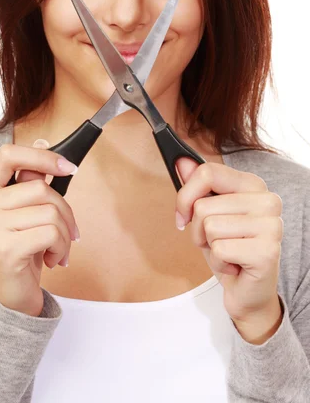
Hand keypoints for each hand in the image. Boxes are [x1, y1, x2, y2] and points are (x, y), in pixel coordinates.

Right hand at [0, 141, 78, 316]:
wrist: (8, 298)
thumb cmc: (20, 251)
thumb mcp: (24, 213)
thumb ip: (30, 181)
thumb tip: (45, 145)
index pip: (8, 155)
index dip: (41, 156)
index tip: (68, 167)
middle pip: (40, 188)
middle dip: (64, 210)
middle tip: (68, 232)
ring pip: (49, 210)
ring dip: (65, 233)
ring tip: (58, 249)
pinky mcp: (4, 248)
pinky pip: (51, 233)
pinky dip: (61, 247)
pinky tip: (52, 260)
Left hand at [175, 158, 283, 324]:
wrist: (248, 290)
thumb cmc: (228, 249)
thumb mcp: (207, 215)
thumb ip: (196, 187)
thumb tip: (181, 161)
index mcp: (253, 185)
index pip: (208, 172)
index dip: (186, 194)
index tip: (183, 214)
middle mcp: (267, 201)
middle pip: (203, 205)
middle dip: (198, 230)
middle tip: (215, 242)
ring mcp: (271, 225)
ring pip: (209, 227)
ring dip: (209, 247)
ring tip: (227, 253)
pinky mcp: (267, 251)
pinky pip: (219, 250)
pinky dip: (218, 263)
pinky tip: (234, 266)